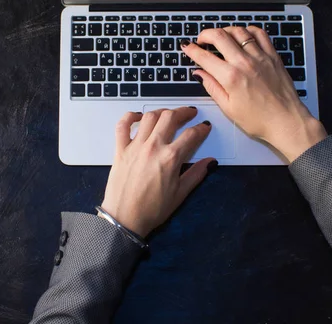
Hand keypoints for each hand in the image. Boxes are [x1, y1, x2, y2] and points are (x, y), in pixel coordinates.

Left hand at [100, 107, 216, 237]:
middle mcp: (153, 147)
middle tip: (190, 113)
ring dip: (162, 111)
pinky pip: (122, 125)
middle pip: (170, 117)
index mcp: (170, 158)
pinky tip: (138, 116)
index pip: (191, 135)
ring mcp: (135, 146)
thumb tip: (210, 162)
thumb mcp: (180, 194)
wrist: (124, 219)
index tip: (205, 127)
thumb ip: (196, 174)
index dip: (202, 128)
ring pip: (150, 117)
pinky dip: (130, 117)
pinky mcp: (120, 149)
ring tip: (169, 114)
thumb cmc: (152, 210)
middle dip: (183, 112)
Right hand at [181, 27, 326, 162]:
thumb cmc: (260, 120)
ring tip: (220, 36)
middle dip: (205, 35)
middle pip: (219, 36)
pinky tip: (243, 34)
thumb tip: (199, 73)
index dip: (192, 50)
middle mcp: (244, 63)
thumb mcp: (228, 108)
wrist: (286, 121)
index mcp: (231, 77)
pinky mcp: (272, 56)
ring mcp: (260, 57)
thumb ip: (212, 87)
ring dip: (225, 30)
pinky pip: (260, 34)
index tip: (188, 47)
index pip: (204, 57)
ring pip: (239, 31)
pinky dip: (248, 30)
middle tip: (201, 40)